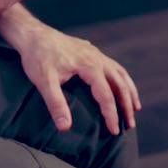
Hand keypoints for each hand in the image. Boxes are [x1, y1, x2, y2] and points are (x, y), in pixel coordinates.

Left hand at [0, 7, 140, 134]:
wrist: (33, 34)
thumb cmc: (37, 57)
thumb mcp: (44, 82)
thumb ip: (56, 104)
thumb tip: (65, 128)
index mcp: (90, 66)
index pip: (106, 95)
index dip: (111, 114)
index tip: (114, 132)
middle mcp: (97, 58)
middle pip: (120, 84)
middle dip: (126, 105)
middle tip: (130, 125)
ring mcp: (96, 54)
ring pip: (120, 74)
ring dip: (129, 91)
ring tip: (135, 108)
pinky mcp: (91, 52)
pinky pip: (114, 67)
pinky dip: (122, 79)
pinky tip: (122, 87)